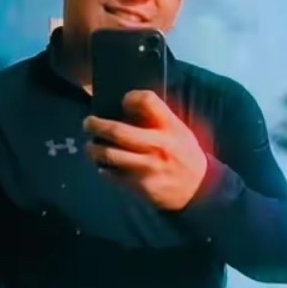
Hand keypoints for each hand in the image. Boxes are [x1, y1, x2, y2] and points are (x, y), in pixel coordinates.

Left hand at [83, 90, 207, 210]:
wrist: (198, 189)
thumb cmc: (184, 155)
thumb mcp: (178, 131)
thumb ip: (157, 119)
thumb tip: (126, 107)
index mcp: (169, 126)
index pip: (147, 100)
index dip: (131, 98)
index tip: (122, 102)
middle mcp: (157, 144)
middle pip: (117, 130)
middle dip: (96, 125)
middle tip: (88, 123)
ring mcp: (148, 166)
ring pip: (109, 154)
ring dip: (93, 150)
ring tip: (90, 147)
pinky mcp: (141, 185)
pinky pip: (113, 175)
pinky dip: (104, 170)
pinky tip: (104, 167)